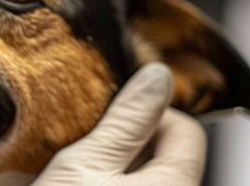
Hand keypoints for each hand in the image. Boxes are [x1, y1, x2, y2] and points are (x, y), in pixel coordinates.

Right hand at [33, 63, 205, 185]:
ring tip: (66, 152)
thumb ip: (125, 121)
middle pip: (159, 149)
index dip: (148, 111)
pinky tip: (65, 176)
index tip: (108, 109)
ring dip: (105, 155)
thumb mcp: (86, 165)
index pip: (185, 129)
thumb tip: (157, 75)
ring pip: (134, 169)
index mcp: (173, 184)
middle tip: (81, 129)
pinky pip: (118, 184)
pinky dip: (97, 176)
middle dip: (122, 133)